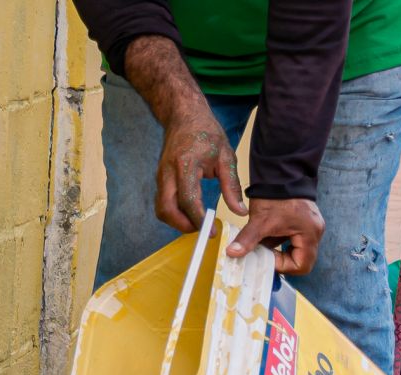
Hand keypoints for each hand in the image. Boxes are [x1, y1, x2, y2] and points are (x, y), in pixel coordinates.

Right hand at [122, 35, 247, 232]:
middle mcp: (168, 172)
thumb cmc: (206, 132)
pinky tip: (190, 212)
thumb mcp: (225, 156)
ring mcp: (161, 176)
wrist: (184, 115)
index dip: (198, 220)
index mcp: (186, 165)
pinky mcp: (160, 179)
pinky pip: (163, 202)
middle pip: (166, 210)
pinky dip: (174, 213)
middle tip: (201, 230)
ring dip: (177, 221)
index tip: (211, 231)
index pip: (188, 200)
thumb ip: (232, 186)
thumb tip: (240, 211)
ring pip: (161, 209)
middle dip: (182, 226)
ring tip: (197, 222)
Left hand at [225, 198, 324, 274]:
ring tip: (263, 244)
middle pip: (301, 260)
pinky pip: (294, 239)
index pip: (302, 266)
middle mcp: (315, 232)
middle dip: (281, 260)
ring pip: (296, 250)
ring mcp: (311, 226)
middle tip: (265, 254)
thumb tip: (232, 253)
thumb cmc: (274, 195)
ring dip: (279, 250)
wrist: (280, 171)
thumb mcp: (260, 220)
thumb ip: (247, 239)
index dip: (282, 266)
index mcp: (310, 234)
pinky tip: (266, 235)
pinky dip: (279, 241)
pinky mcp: (304, 221)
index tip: (266, 257)